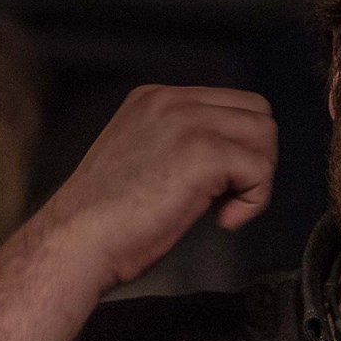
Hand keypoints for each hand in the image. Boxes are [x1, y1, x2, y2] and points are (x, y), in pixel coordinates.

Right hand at [42, 84, 276, 294]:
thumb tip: (231, 159)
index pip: (231, 104)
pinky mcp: (202, 153)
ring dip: (256, 178)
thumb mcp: (144, 160)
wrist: (76, 242)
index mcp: (155, 99)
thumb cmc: (105, 221)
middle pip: (256, 112)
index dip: (236, 148)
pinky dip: (253, 201)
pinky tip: (221, 220)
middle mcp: (172, 101)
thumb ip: (180, 145)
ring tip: (222, 208)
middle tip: (226, 198)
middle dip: (254, 158)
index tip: (214, 187)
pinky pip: (260, 169)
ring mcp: (187, 123)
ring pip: (265, 135)